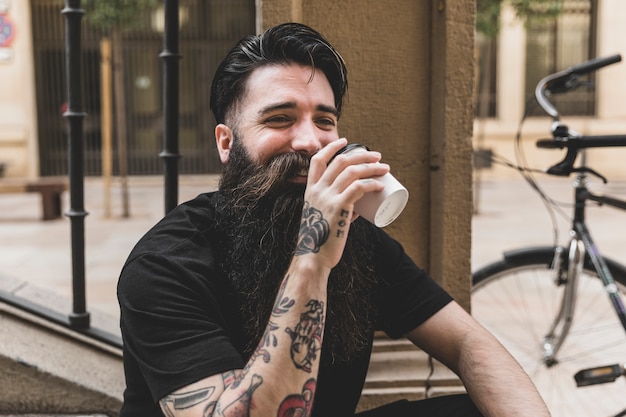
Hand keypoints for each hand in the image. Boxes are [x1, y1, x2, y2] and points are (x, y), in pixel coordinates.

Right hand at [295, 139, 389, 268]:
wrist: (313, 256)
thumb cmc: (320, 240)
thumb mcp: (323, 217)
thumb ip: (339, 210)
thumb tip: (357, 209)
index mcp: (310, 189)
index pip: (318, 160)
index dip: (332, 147)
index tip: (346, 142)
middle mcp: (317, 190)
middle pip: (340, 162)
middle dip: (361, 155)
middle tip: (377, 157)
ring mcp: (327, 198)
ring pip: (352, 172)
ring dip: (371, 167)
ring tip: (385, 168)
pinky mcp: (339, 207)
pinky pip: (358, 189)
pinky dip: (371, 183)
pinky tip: (380, 184)